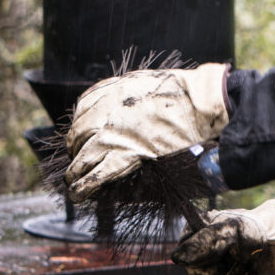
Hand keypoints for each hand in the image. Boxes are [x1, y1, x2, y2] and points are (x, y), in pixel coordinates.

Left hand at [64, 64, 228, 200]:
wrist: (201, 101)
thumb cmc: (182, 90)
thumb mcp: (145, 80)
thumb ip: (126, 92)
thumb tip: (118, 104)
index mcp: (112, 90)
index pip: (83, 108)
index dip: (79, 124)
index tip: (82, 134)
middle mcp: (108, 110)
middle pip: (78, 133)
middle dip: (75, 148)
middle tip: (77, 158)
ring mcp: (115, 133)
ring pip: (82, 155)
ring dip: (74, 170)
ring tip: (72, 182)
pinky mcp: (128, 154)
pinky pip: (97, 173)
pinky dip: (84, 185)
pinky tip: (78, 193)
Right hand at [171, 197, 274, 274]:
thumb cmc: (255, 228)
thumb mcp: (231, 231)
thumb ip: (204, 243)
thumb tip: (177, 258)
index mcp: (195, 232)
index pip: (184, 258)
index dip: (205, 261)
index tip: (224, 253)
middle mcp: (198, 250)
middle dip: (224, 272)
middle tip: (241, 258)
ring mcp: (210, 266)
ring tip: (248, 265)